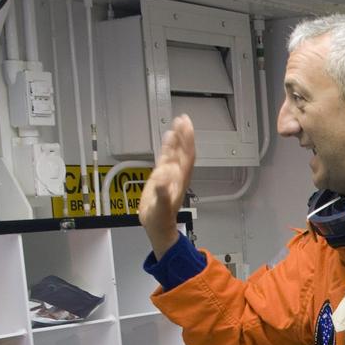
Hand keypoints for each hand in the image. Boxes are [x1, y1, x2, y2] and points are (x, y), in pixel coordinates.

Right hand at [139, 115, 195, 259]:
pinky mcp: (162, 176)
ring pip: (176, 152)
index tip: (186, 126)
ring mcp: (171, 174)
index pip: (186, 155)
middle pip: (183, 150)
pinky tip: (168, 137)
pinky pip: (166, 157)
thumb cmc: (160, 219)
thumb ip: (162, 193)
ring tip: (177, 123)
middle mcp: (177, 174)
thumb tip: (162, 178)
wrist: (157, 226)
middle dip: (184, 135)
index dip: (187, 140)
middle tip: (183, 118)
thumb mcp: (160, 207)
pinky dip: (168, 146)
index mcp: (179, 179)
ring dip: (178, 138)